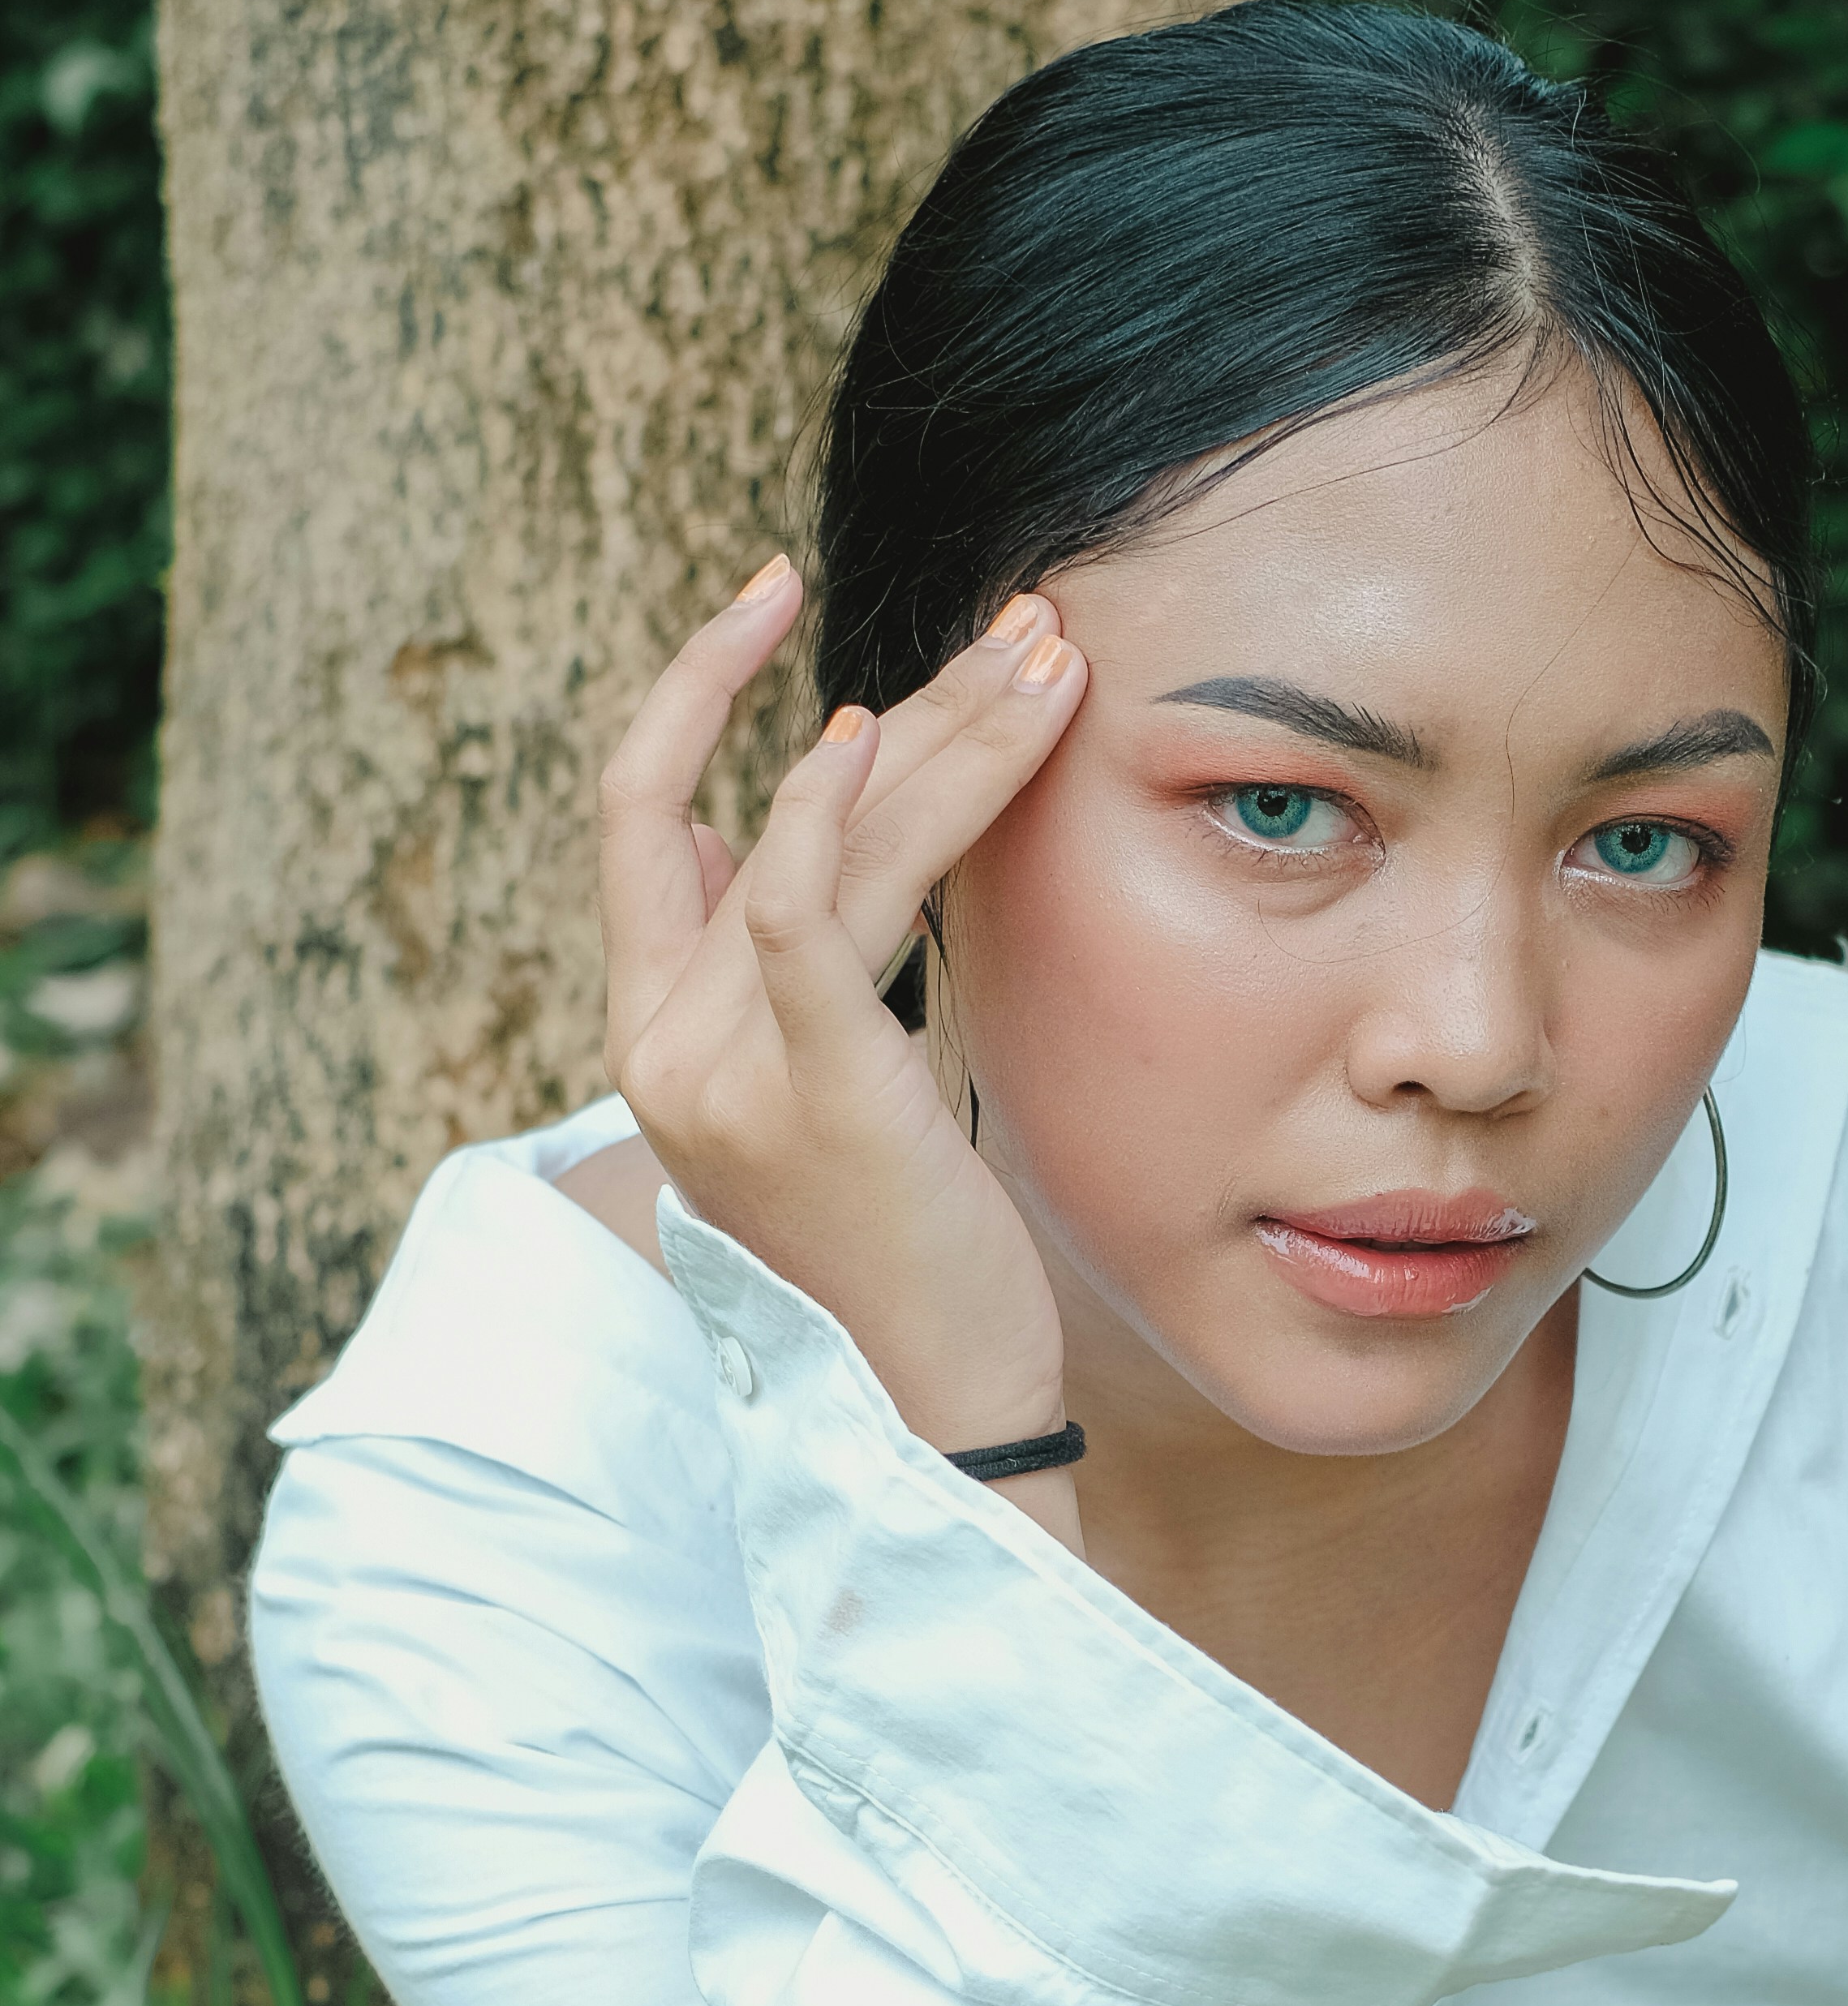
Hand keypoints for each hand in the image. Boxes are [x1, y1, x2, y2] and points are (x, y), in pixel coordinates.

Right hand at [600, 556, 1086, 1467]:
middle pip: (754, 795)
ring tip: (1048, 657)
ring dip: (946, 732)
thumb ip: (771, 968)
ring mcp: (726, 1067)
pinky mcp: (815, 1089)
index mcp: (655, 1030)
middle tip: (1023, 622)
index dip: (692, 685)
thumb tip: (747, 828)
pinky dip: (841, 809)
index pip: (641, 810)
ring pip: (820, 835)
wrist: (930, 1416)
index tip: (770, 589)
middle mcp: (665, 1040)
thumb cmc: (900, 1260)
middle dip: (904, 698)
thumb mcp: (818, 1096)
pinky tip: (895, 738)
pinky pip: (806, 908)